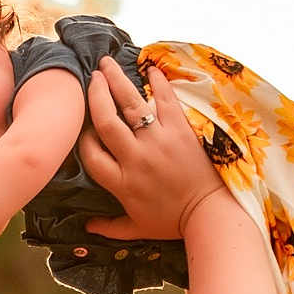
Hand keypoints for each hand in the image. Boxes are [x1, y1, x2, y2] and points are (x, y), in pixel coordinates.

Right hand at [79, 60, 222, 240]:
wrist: (210, 214)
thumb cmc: (174, 223)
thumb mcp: (137, 229)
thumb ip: (110, 227)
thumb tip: (87, 226)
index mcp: (122, 183)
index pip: (91, 153)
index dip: (83, 138)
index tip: (83, 129)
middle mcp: (136, 159)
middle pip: (105, 121)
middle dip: (94, 95)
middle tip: (91, 78)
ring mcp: (159, 142)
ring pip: (130, 105)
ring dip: (116, 80)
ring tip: (106, 64)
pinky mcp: (181, 131)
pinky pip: (165, 100)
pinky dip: (157, 82)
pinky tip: (150, 68)